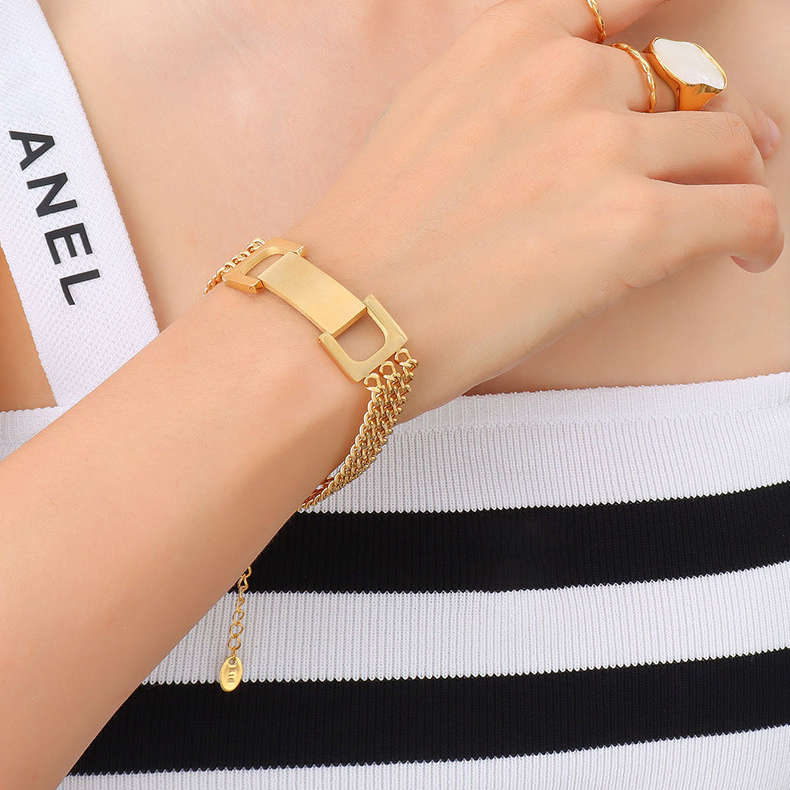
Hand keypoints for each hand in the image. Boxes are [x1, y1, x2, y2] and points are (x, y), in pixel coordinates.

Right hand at [283, 0, 783, 417]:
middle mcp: (565, 75)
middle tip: (713, 168)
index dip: (669, 26)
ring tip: (723, 220)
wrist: (336, 316)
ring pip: (730, 144)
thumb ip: (508, 100)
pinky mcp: (632, 226)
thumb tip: (575, 120)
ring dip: (733, 182)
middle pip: (692, 82)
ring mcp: (603, 147)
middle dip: (708, 128)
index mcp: (509, 41)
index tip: (687, 68)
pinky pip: (744, 211)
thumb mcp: (429, 126)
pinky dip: (756, 233)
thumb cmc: (371, 242)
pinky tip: (745, 255)